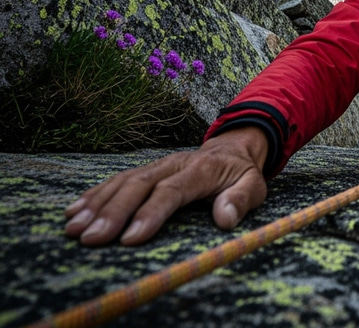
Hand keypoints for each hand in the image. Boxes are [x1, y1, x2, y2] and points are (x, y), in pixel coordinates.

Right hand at [64, 127, 268, 245]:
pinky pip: (117, 179)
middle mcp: (174, 163)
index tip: (130, 238)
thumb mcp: (254, 185)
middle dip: (114, 212)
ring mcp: (157, 164)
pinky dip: (94, 195)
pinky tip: (74, 211)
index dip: (151, 213)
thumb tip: (225, 218)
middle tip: (91, 239)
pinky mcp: (146, 170)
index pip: (173, 190)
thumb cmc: (241, 173)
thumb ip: (241, 199)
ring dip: (97, 204)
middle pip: (140, 185)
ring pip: (124, 181)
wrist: (233, 149)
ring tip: (74, 228)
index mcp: (202, 169)